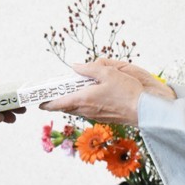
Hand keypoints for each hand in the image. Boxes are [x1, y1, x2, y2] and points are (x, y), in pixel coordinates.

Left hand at [40, 60, 174, 125]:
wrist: (145, 110)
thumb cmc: (128, 92)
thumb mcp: (108, 72)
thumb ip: (89, 69)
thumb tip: (75, 67)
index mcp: (84, 99)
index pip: (58, 103)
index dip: (47, 103)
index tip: (39, 102)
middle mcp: (86, 110)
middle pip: (66, 107)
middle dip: (58, 101)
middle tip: (53, 93)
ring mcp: (95, 116)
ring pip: (76, 110)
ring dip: (71, 102)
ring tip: (70, 92)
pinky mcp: (103, 117)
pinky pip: (87, 111)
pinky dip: (82, 104)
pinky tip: (88, 96)